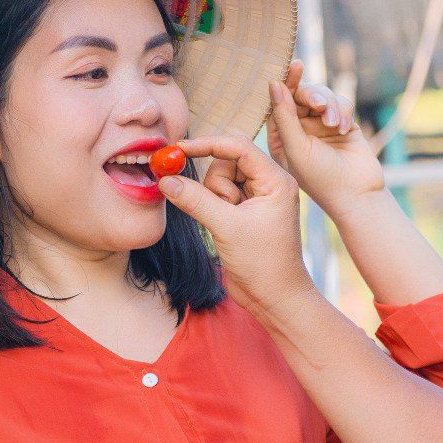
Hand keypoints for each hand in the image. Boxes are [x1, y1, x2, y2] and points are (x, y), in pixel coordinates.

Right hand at [157, 134, 314, 311]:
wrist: (275, 298)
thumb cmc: (263, 264)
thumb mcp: (226, 228)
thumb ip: (195, 201)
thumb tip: (166, 179)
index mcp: (276, 180)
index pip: (239, 147)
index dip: (208, 144)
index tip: (179, 148)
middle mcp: (269, 184)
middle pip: (227, 162)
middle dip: (215, 185)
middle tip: (222, 211)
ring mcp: (256, 198)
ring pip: (219, 180)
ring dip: (213, 200)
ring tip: (227, 225)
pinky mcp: (244, 212)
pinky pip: (218, 197)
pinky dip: (212, 208)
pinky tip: (223, 229)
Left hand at [264, 61, 386, 215]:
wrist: (357, 193)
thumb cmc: (320, 177)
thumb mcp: (296, 147)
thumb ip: (284, 115)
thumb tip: (274, 83)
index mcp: (281, 136)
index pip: (278, 102)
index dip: (286, 82)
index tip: (295, 67)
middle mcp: (299, 129)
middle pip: (301, 95)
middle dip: (311, 96)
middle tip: (320, 106)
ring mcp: (321, 126)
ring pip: (323, 96)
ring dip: (330, 106)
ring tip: (334, 124)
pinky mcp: (343, 124)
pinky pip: (341, 103)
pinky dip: (343, 112)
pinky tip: (345, 129)